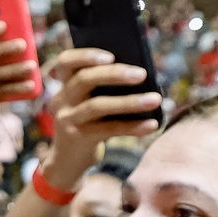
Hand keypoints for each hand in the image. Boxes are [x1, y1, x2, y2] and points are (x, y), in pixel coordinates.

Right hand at [40, 48, 162, 183]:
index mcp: (64, 85)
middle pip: (84, 79)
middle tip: (142, 74)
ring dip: (129, 102)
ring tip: (155, 99)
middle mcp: (62, 100)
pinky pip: (108, 129)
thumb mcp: (87, 103)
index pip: (66, 62)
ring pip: (98, 106)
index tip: (110, 55)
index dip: (85, 55)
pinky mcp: (78, 139)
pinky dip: (133, 127)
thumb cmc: (87, 124)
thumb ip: (103, 88)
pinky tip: (152, 124)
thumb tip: (141, 76)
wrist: (68, 161)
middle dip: (114, 74)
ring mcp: (68, 120)